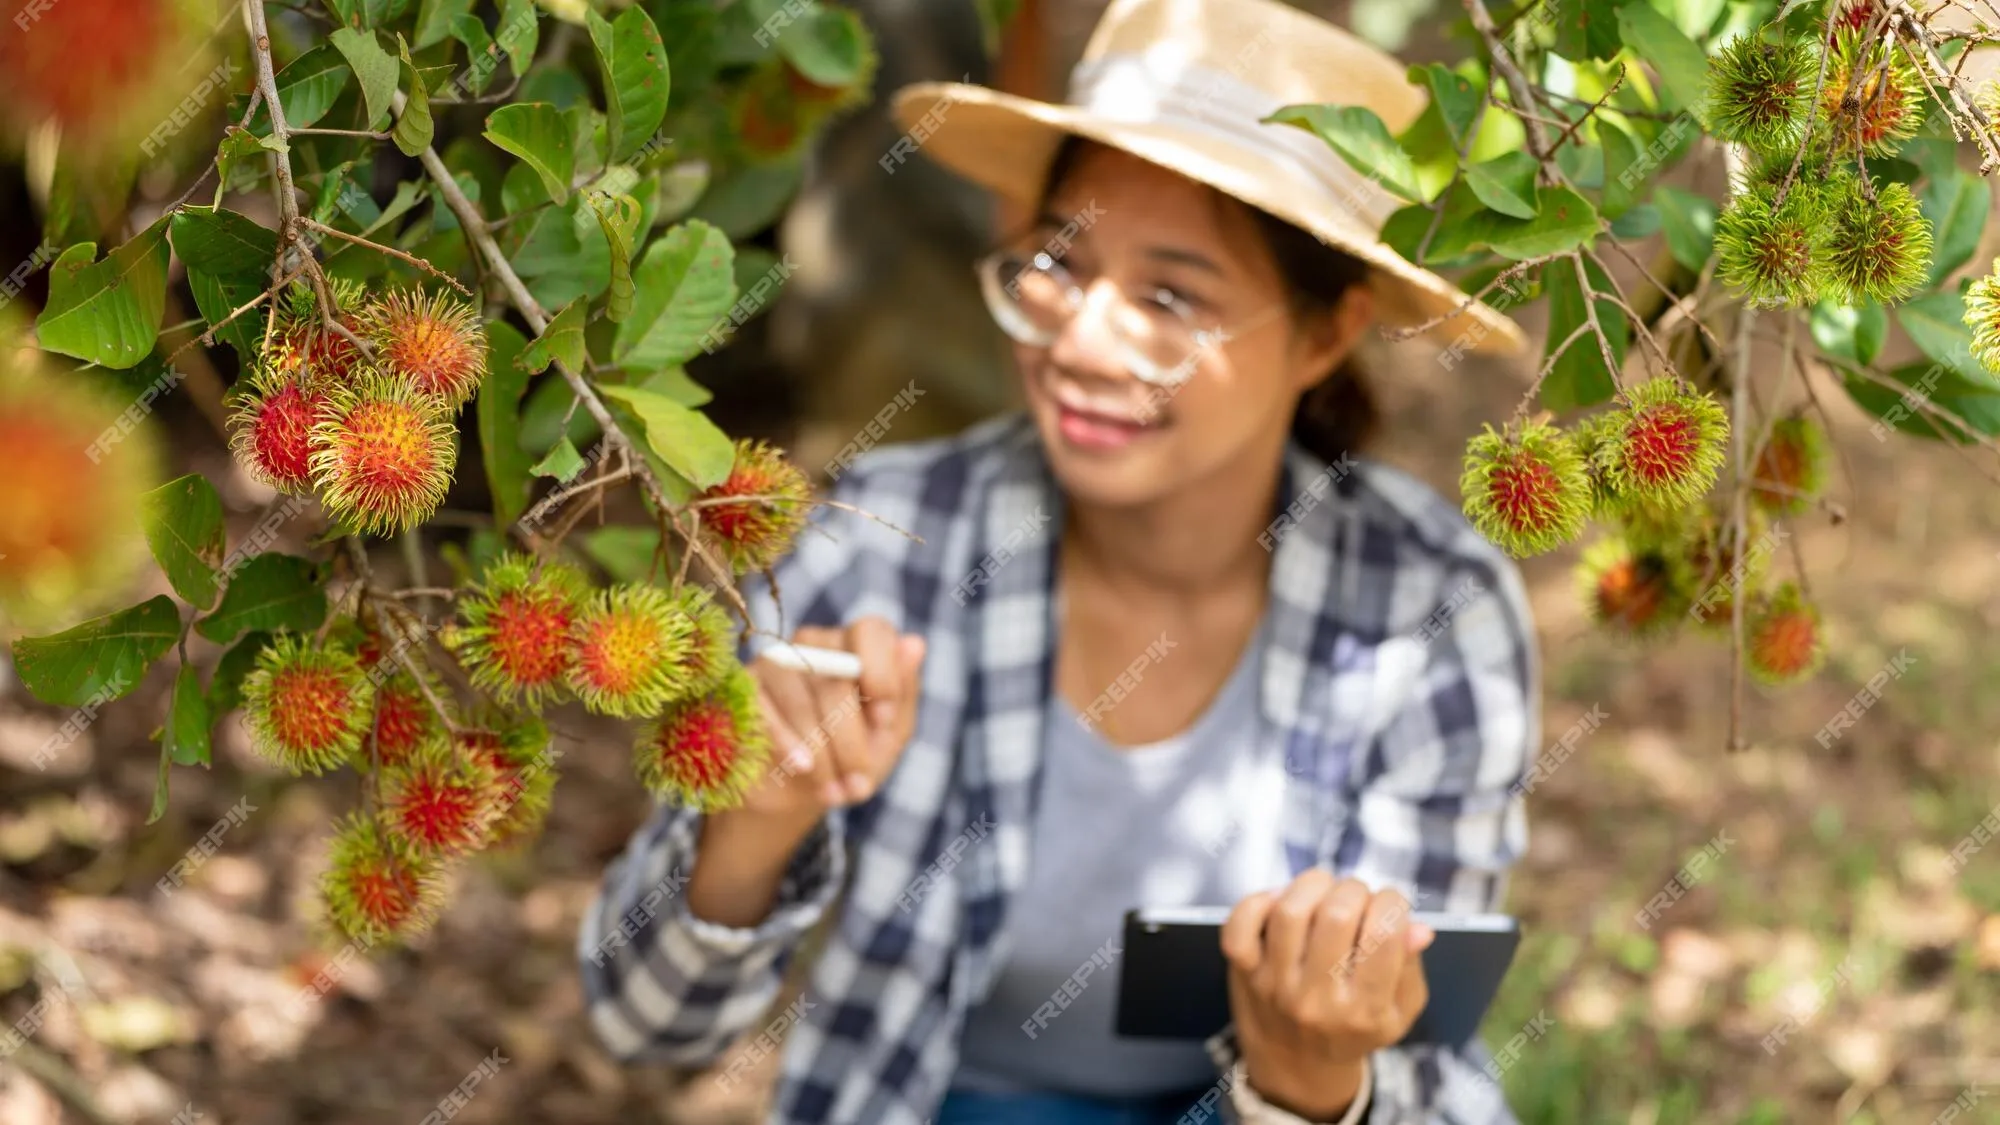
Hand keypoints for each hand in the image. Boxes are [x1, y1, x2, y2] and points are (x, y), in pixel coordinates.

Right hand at [731, 617, 925, 829]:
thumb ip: (902, 693)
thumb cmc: (851, 756)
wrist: (796, 792)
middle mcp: (815, 642)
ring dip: (822, 753)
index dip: (883, 675)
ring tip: (835, 792)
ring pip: (801, 698)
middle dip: (852, 740)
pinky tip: (802, 769)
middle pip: (837, 676)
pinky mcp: (743, 688)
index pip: (872, 631)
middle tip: (859, 784)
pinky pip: (764, 711)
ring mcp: (775, 662)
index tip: (884, 721)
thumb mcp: (888, 735)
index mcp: (857, 644)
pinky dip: (787, 744)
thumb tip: (915, 644)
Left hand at [1221, 871, 1433, 1120]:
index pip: (1384, 935)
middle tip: (1358, 897)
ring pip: (1290, 911)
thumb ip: (1410, 967)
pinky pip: (1240, 925)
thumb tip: (1418, 928)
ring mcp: (1276, 985)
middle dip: (1355, 890)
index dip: (1392, 902)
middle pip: (1337, 914)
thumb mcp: (1398, 1013)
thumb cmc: (1353, 1029)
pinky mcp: (1244, 973)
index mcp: (1364, 1011)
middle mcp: (1317, 1000)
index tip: (1389, 904)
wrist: (1297, 1066)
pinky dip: (1258, 901)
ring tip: (1324, 891)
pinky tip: (1280, 903)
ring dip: (1313, 885)